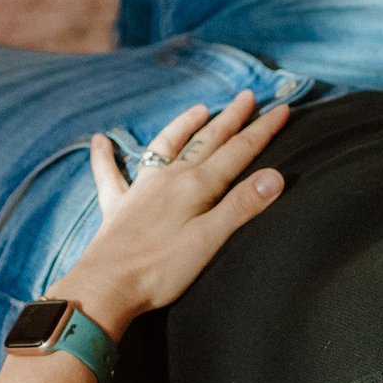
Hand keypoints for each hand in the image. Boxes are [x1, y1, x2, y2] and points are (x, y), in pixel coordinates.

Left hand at [50, 90, 288, 328]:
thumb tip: (276, 175)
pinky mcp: (117, 207)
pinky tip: (100, 140)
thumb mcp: (210, 239)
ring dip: (183, 126)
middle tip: (248, 96)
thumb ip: (241, 206)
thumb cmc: (161, 269)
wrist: (107, 286)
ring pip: (165, 147)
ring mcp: (141, 190)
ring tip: (199, 109)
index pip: (238, 152)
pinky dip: (105, 156)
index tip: (282, 109)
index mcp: (196, 187)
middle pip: (207, 141)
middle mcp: (169, 180)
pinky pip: (109, 175)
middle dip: (231, 118)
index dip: (262, 130)